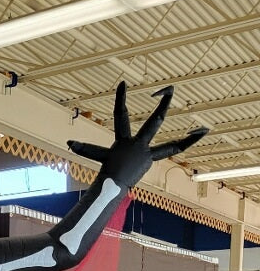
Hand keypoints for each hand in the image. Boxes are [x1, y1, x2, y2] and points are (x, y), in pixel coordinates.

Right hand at [67, 82, 207, 188]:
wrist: (112, 188)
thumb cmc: (102, 169)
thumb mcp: (95, 156)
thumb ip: (82, 149)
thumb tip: (66, 144)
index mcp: (124, 141)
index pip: (121, 116)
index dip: (121, 99)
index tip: (123, 83)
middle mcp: (139, 146)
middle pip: (153, 124)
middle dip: (162, 107)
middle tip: (171, 89)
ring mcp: (147, 156)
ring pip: (172, 147)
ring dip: (189, 139)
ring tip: (205, 129)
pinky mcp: (150, 162)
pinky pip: (162, 154)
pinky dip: (163, 153)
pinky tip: (154, 156)